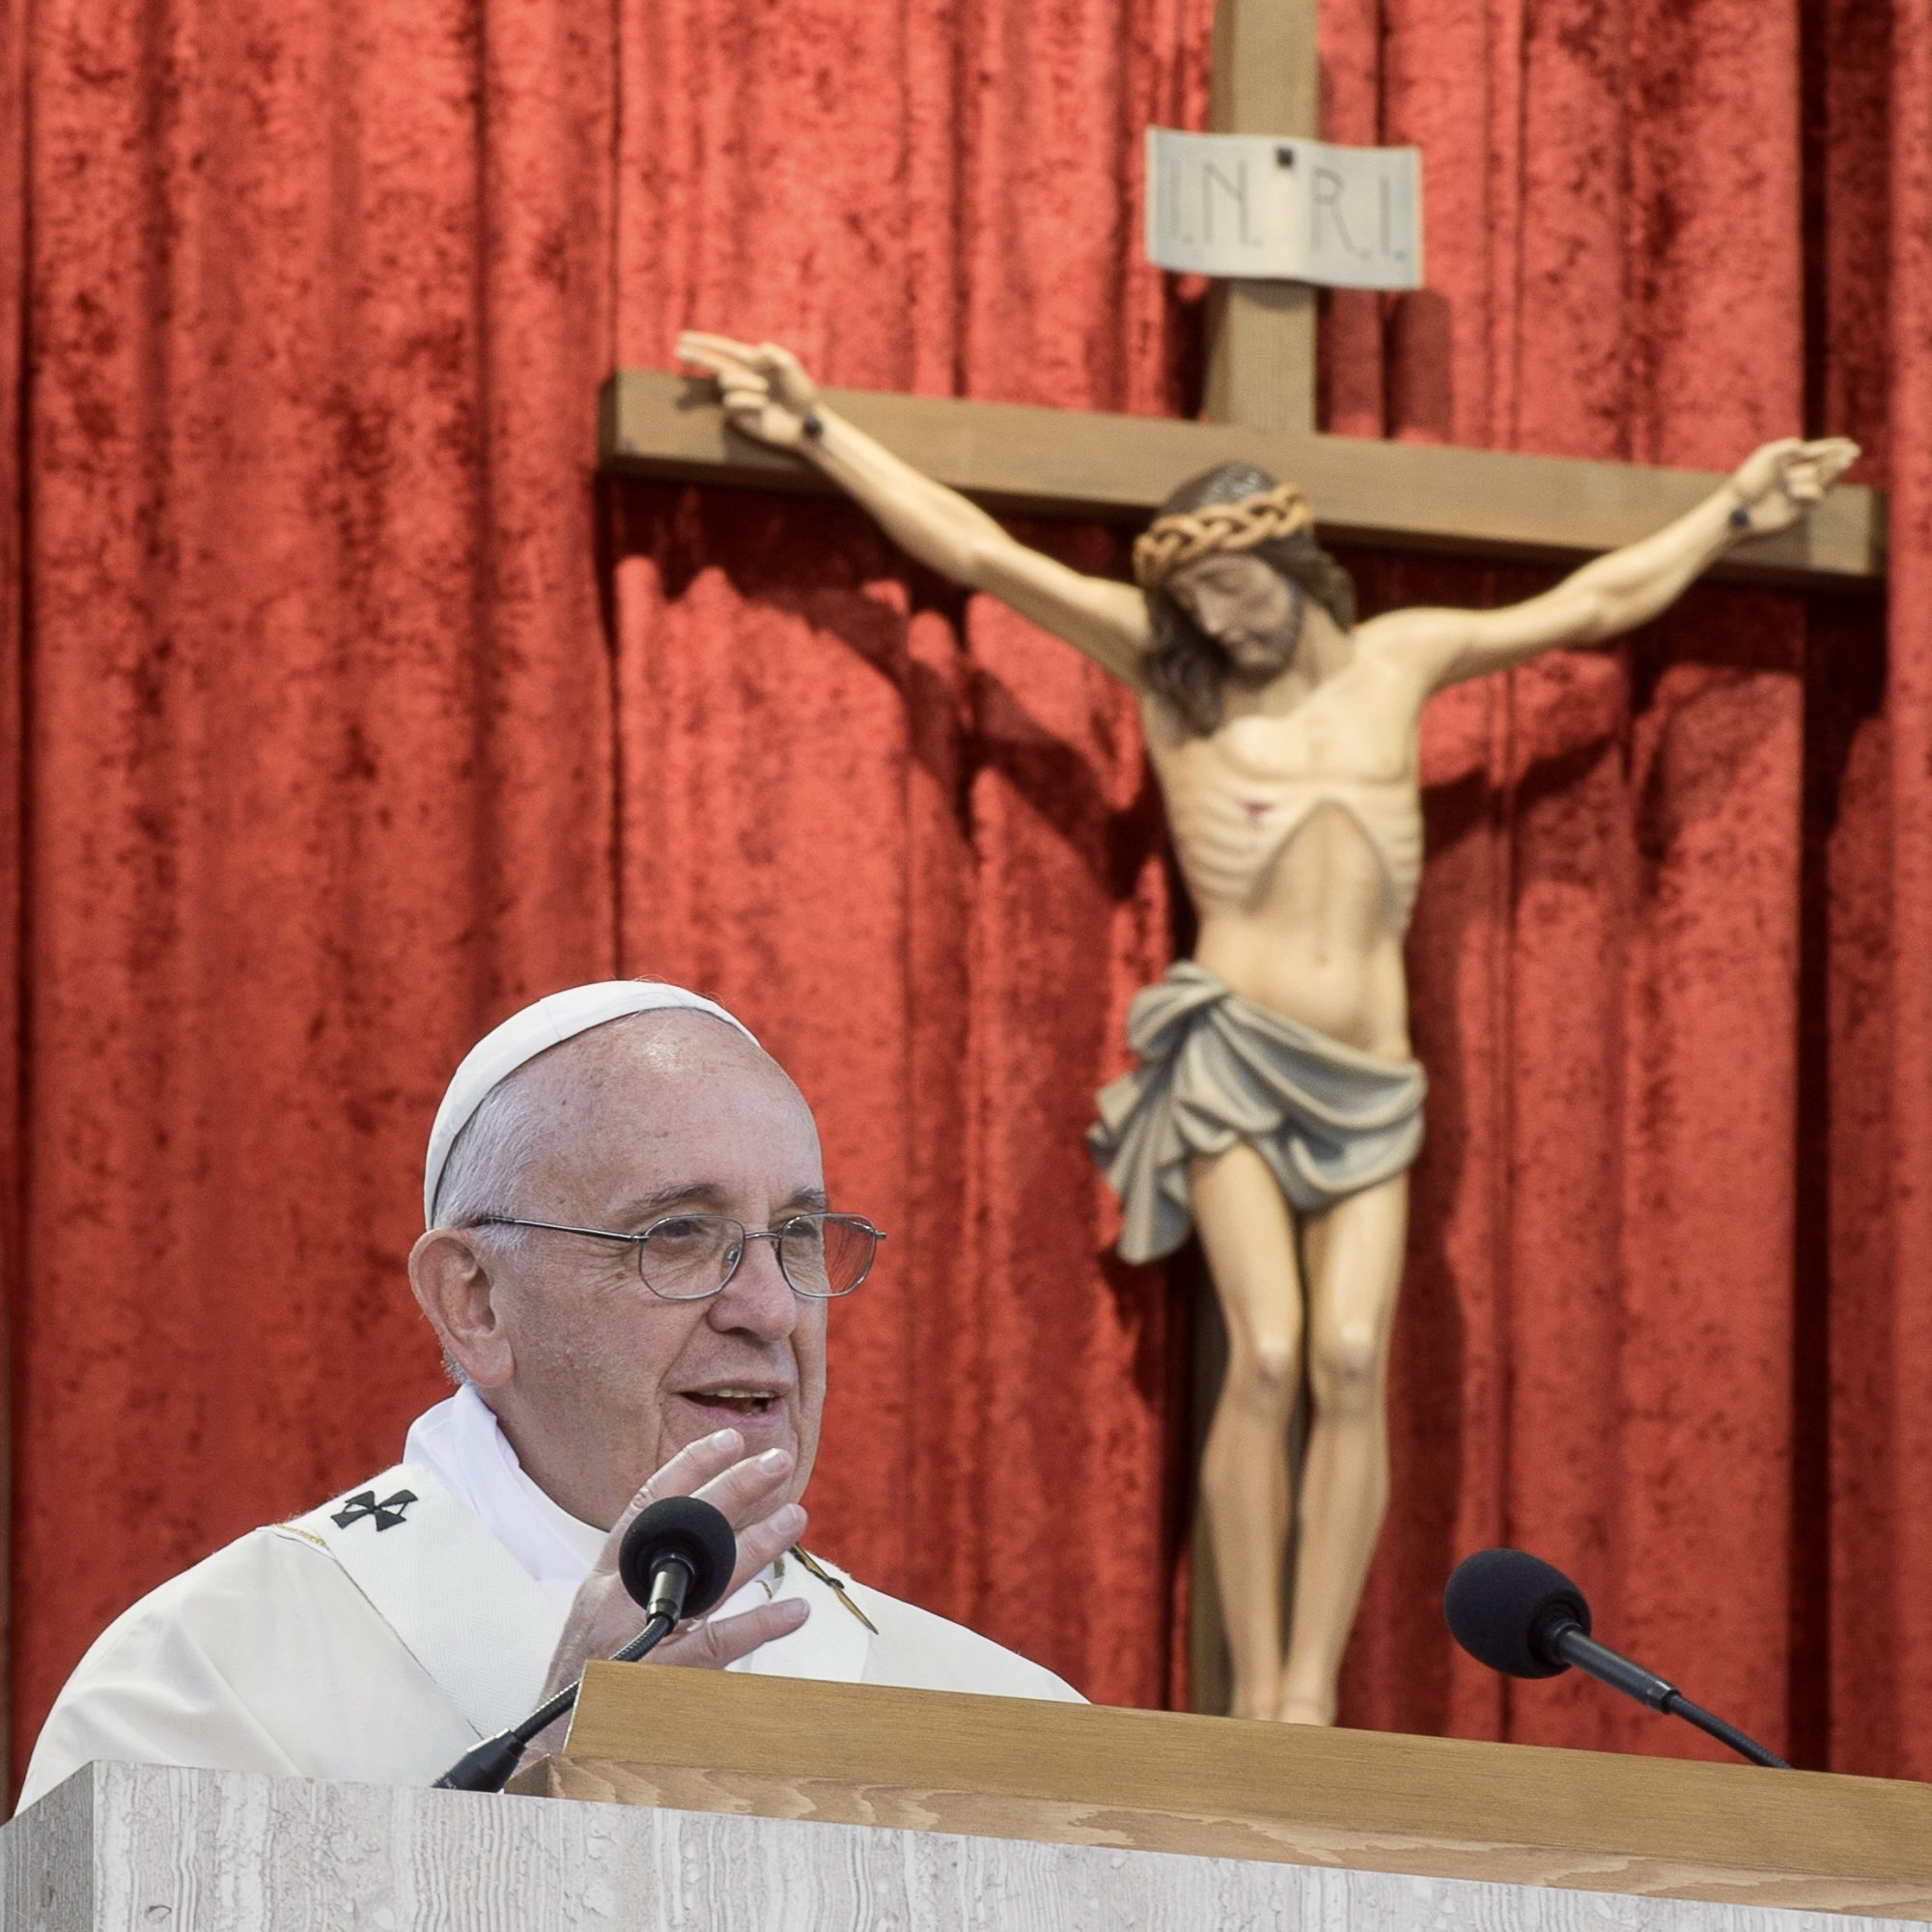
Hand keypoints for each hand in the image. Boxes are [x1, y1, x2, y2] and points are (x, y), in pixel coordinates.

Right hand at [520, 1429, 808, 1757]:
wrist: (550, 1755)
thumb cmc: (583, 1689)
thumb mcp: (603, 1621)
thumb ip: (644, 1582)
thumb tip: (705, 1542)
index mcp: (604, 1579)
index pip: (645, 1505)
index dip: (689, 1467)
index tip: (730, 1438)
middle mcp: (616, 1600)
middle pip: (681, 1530)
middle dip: (733, 1489)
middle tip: (778, 1462)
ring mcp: (636, 1639)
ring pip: (707, 1579)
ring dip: (757, 1544)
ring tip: (795, 1517)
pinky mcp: (658, 1682)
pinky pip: (716, 1645)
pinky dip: (759, 1626)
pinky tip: (794, 1610)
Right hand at [677, 332, 821, 450]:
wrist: (805, 424)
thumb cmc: (801, 393)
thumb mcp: (793, 370)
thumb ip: (778, 357)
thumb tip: (762, 348)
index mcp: (753, 362)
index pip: (723, 348)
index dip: (703, 342)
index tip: (682, 337)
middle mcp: (743, 377)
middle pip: (712, 363)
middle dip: (696, 356)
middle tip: (678, 350)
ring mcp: (739, 396)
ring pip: (726, 381)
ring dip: (745, 383)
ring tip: (765, 391)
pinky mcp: (738, 415)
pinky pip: (732, 401)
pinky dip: (748, 400)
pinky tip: (762, 405)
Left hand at [1728, 436, 1860, 535]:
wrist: (1738, 509)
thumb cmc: (1748, 480)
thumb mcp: (1766, 456)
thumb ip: (1786, 447)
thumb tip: (1803, 445)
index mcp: (1788, 461)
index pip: (1816, 451)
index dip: (1833, 447)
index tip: (1849, 443)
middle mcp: (1795, 475)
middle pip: (1824, 464)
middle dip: (1838, 458)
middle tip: (1852, 454)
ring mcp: (1798, 492)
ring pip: (1822, 479)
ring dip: (1821, 474)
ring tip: (1816, 472)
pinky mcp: (1799, 508)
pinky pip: (1816, 495)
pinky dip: (1808, 490)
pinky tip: (1794, 491)